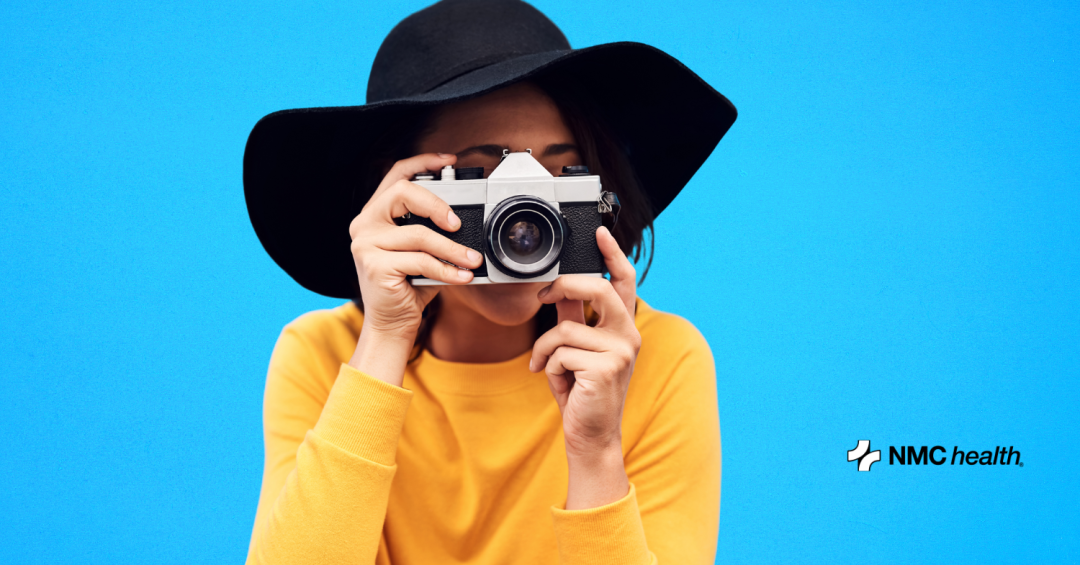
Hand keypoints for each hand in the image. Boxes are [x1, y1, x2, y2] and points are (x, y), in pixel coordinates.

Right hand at [347, 153, 483, 384]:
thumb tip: (469, 219)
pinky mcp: (374, 266)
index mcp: (376, 214)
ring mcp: (365, 244)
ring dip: (452, 248)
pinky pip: (420, 260)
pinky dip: (447, 269)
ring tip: (473, 259)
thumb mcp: (424, 251)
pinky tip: (462, 276)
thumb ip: (435, 231)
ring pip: (419, 234)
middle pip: (402, 192)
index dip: (423, 162)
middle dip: (436, 204)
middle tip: (458, 223)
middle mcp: (365, 224)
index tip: (450, 161)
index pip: (396, 175)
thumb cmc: (410, 286)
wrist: (392, 324)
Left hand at [529, 226, 639, 507]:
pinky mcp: (605, 368)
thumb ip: (572, 316)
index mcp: (623, 326)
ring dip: (544, 349)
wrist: (589, 434)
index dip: (612, 254)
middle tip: (542, 297)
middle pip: (595, 288)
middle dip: (562, 286)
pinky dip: (548, 367)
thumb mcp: (575, 348)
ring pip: (565, 328)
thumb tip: (560, 287)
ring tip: (545, 366)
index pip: (623, 281)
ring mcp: (620, 352)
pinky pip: (560, 352)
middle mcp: (628, 335)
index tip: (599, 232)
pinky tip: (558, 383)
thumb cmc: (582, 391)